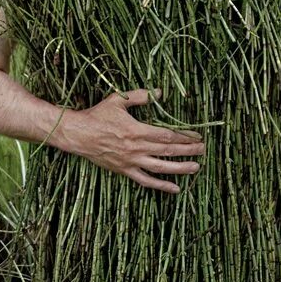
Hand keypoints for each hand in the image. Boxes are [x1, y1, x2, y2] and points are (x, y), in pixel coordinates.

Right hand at [59, 88, 204, 193]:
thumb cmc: (97, 115)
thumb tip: (160, 92)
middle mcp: (136, 148)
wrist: (77, 134)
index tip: (196, 137)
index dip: (184, 136)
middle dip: (188, 151)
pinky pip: (146, 180)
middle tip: (203, 150)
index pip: (167, 135)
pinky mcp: (125, 170)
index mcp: (136, 130)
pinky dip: (162, 186)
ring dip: (180, 169)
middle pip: (168, 150)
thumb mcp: (118, 100)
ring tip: (196, 168)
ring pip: (161, 168)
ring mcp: (131, 161)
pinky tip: (175, 188)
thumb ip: (140, 96)